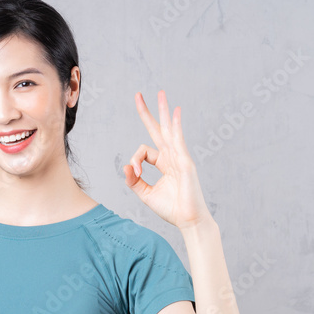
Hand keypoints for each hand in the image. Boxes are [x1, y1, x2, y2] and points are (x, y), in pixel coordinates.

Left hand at [122, 90, 211, 229]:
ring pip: (169, 130)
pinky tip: (175, 112)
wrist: (188, 220)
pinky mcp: (185, 163)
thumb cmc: (172, 209)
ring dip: (163, 111)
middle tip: (138, 94)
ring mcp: (180, 157)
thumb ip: (134, 181)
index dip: (135, 160)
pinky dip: (176, 126)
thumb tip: (125, 167)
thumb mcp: (146, 194)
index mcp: (165, 163)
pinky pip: (179, 141)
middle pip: (158, 129)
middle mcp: (173, 156)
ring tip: (159, 93)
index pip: (144, 151)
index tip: (135, 173)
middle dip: (148, 112)